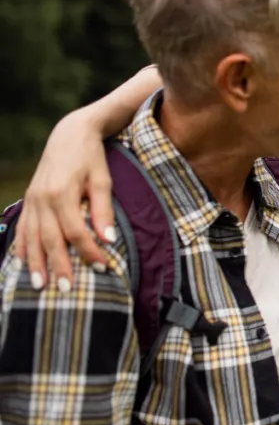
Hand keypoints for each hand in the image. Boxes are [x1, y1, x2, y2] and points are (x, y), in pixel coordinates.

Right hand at [14, 109, 114, 290]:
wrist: (69, 134)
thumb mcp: (103, 180)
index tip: (101, 268)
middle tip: (65, 289)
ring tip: (40, 286)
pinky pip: (23, 227)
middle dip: (57, 265)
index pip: (75, 231)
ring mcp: (32, 199)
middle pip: (50, 239)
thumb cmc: (91, 157)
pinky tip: (23, 263)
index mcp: (62, 193)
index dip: (88, 251)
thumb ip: (104, 210)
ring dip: (36, 262)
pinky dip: (22, 246)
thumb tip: (109, 240)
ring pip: (32, 236)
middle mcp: (42, 199)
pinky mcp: (29, 199)